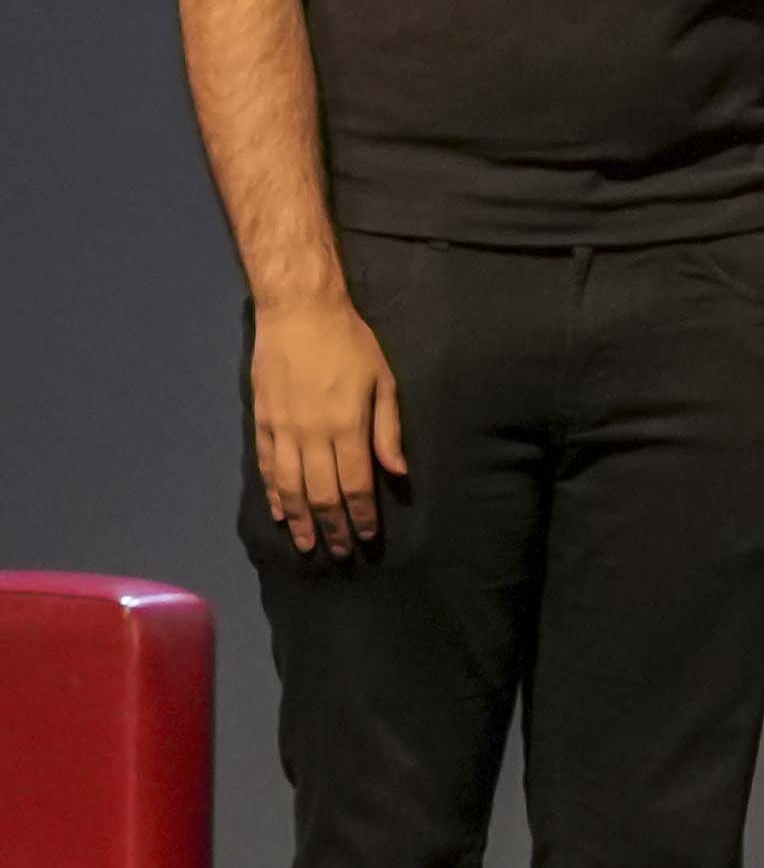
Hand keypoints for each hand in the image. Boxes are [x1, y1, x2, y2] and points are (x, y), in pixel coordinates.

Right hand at [250, 291, 401, 556]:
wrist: (298, 313)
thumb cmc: (350, 343)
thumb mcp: (384, 382)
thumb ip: (388, 431)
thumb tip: (397, 474)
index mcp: (346, 427)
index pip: (355, 485)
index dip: (361, 515)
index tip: (368, 537)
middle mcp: (312, 436)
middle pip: (321, 495)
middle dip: (333, 528)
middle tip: (342, 554)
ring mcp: (282, 431)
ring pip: (290, 489)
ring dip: (301, 521)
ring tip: (309, 546)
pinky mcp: (262, 423)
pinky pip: (268, 468)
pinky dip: (274, 495)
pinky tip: (281, 514)